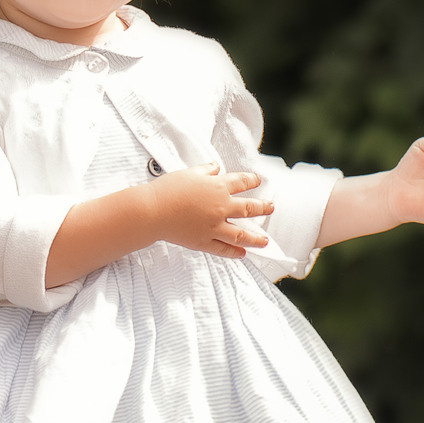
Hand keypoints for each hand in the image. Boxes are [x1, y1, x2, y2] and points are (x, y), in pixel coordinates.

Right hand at [147, 163, 275, 256]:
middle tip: (271, 208)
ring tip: (265, 241)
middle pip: (249, 209)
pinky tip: (242, 254)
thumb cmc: (168, 189)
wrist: (152, 211)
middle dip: (263, 208)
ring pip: (241, 234)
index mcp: (218, 187)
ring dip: (256, 238)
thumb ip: (206, 170)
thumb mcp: (189, 172)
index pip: (241, 182)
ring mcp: (213, 226)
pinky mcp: (203, 241)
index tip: (257, 181)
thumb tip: (216, 168)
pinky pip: (223, 249)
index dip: (251, 181)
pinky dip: (234, 252)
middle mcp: (220, 207)